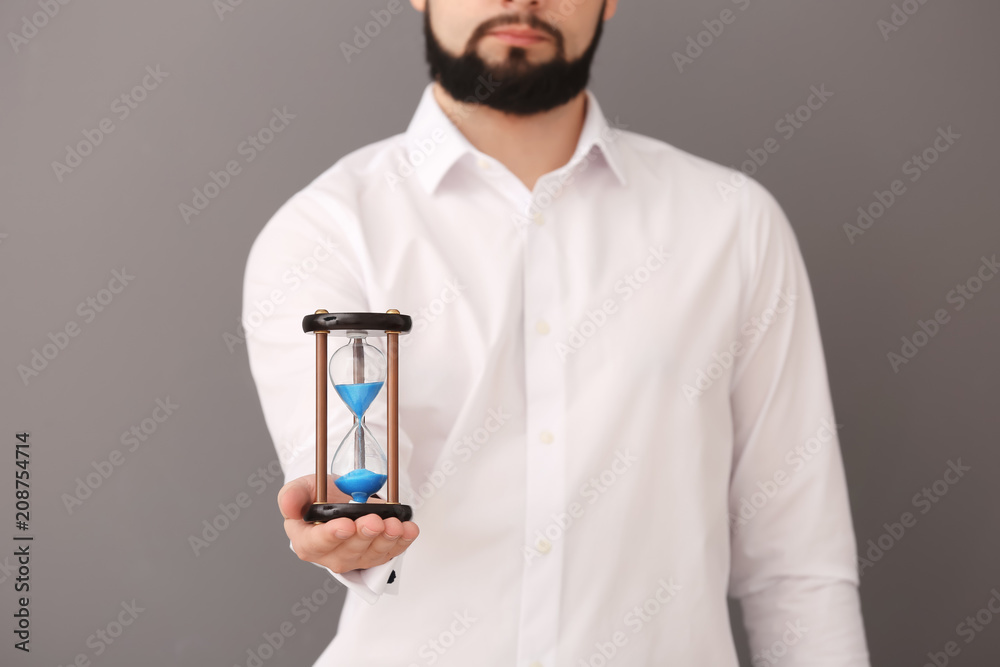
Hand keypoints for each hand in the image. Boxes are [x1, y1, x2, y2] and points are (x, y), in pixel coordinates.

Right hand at [278, 474, 418, 572]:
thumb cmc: (317, 496)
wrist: (339, 498)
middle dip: (364, 536)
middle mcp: (330, 555)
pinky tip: (409, 530)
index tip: (346, 525)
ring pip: (370, 555)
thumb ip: (292, 495)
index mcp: (306, 541)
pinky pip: (389, 552)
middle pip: (347, 552)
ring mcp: (354, 558)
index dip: (331, 536)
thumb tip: (287, 506)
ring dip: (385, 541)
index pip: (315, 544)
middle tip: (375, 521)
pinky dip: (402, 542)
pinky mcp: (374, 554)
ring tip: (395, 525)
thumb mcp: (302, 488)